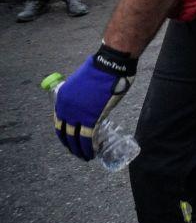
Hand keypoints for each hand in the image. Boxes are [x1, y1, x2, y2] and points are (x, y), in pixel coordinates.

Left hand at [54, 45, 135, 160]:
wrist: (110, 65)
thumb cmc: (101, 70)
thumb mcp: (81, 82)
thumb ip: (81, 95)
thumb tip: (86, 101)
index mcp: (62, 100)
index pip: (59, 124)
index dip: (64, 135)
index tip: (69, 141)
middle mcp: (66, 109)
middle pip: (66, 134)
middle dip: (71, 146)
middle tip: (78, 153)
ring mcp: (78, 114)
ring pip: (76, 138)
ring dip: (80, 150)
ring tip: (86, 157)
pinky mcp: (92, 118)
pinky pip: (88, 137)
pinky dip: (90, 148)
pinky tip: (93, 153)